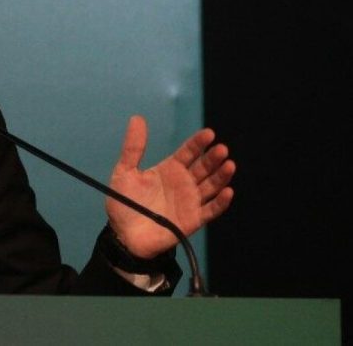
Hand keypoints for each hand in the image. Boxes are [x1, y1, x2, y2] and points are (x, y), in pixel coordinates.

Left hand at [106, 116, 234, 258]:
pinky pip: (211, 210)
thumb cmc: (124, 203)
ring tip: (229, 165)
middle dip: (213, 158)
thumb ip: (133, 148)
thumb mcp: (125, 172)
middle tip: (221, 149)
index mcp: (170, 169)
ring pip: (211, 186)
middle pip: (203, 167)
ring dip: (221, 176)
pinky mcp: (194, 219)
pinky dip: (221, 202)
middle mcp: (184, 182)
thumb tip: (137, 118)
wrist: (124, 235)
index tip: (209, 133)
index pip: (188, 152)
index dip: (198, 143)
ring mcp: (190, 201)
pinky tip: (228, 192)